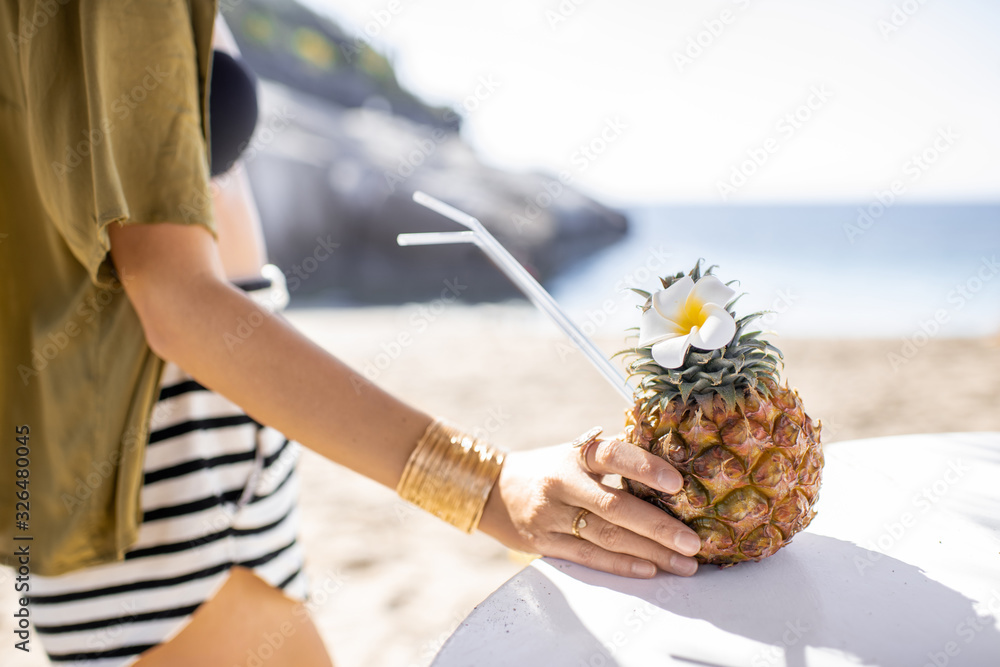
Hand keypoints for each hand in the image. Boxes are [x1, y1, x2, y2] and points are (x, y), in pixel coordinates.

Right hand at [478, 437, 700, 577]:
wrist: (494, 491)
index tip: (677, 483)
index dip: (644, 467)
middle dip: (658, 527)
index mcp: (574, 455)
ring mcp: (551, 517)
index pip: (612, 456)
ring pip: (606, 537)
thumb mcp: (575, 452)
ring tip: (684, 563)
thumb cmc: (550, 469)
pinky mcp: (545, 544)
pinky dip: (622, 565)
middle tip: (693, 541)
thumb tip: (670, 454)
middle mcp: (562, 484)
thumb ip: (614, 454)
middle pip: (614, 507)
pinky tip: (650, 570)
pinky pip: (589, 557)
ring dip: (650, 552)